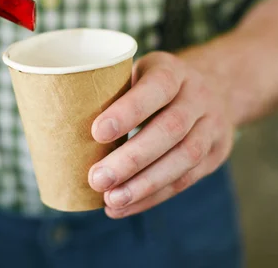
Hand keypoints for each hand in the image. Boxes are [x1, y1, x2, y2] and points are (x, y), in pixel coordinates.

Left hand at [88, 51, 234, 217]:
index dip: (128, 111)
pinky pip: (186, 179)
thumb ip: (110, 92)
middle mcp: (198, 96)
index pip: (156, 88)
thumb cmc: (153, 85)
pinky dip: (153, 196)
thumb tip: (61, 125)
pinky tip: (125, 206)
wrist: (214, 87)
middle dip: (132, 158)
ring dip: (144, 185)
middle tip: (97, 179)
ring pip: (184, 158)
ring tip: (111, 200)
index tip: (96, 132)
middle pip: (170, 129)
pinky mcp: (217, 153)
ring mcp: (213, 125)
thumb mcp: (136, 73)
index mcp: (173, 71)